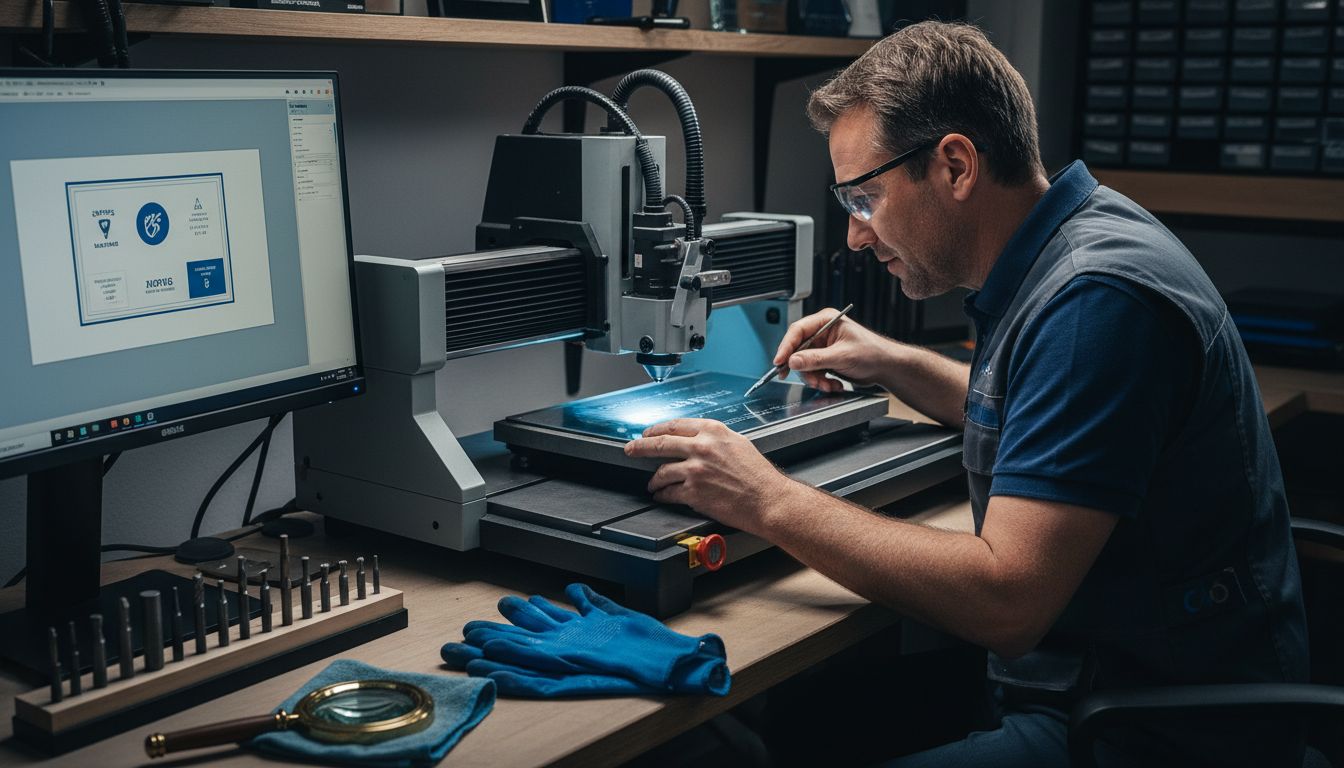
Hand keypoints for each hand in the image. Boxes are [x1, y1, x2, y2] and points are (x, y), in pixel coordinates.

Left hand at [624, 418, 798, 534]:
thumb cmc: (759, 476)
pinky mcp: (693, 492)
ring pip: (661, 471)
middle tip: (630, 449)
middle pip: (659, 443)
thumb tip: (696, 440)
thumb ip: (715, 439)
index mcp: (713, 431)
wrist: (769, 500)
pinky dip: (662, 495)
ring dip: (653, 479)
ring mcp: (695, 470)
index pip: (675, 425)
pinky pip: (669, 492)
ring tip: (652, 484)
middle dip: (639, 446)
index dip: (656, 429)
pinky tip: (662, 496)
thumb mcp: (738, 444)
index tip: (647, 433)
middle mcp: (702, 447)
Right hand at [773, 308, 896, 391]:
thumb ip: (815, 359)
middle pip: (798, 350)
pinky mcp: (825, 360)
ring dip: (815, 378)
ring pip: (804, 364)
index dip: (786, 347)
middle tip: (810, 380)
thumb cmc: (872, 353)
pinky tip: (833, 384)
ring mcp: (823, 347)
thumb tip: (793, 361)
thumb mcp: (842, 356)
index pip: (797, 331)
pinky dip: (821, 381)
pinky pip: (813, 372)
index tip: (780, 362)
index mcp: (826, 321)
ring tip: (828, 384)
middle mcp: (822, 332)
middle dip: (804, 369)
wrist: (886, 368)